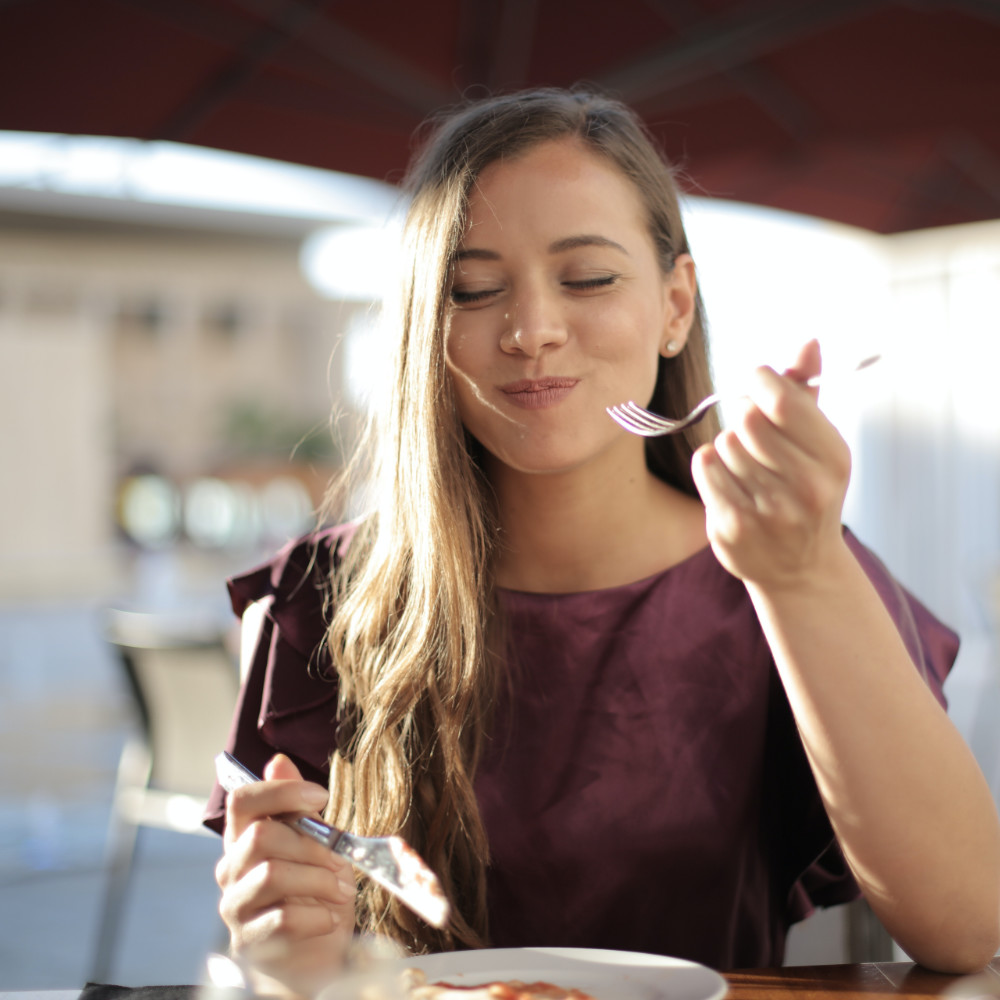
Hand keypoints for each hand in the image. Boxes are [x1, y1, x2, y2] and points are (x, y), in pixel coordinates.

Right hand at [216, 754, 355, 998]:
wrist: (312, 957)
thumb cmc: (314, 895)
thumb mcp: (316, 845)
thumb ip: (297, 808)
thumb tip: (279, 760)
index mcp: (245, 838)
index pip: (242, 800)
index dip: (281, 791)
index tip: (320, 797)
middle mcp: (232, 869)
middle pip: (260, 835)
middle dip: (312, 844)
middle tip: (341, 860)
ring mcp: (235, 906)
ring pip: (271, 874)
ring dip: (317, 880)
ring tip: (341, 890)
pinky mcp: (247, 941)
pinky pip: (280, 919)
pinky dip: (316, 916)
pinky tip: (330, 918)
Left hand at [690, 340, 852, 589]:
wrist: (800, 569)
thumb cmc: (807, 491)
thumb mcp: (819, 443)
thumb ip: (807, 392)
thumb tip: (808, 342)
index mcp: (833, 458)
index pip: (781, 400)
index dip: (760, 380)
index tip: (756, 381)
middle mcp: (806, 487)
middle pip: (746, 419)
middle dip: (743, 416)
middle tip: (751, 430)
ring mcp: (769, 511)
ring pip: (724, 443)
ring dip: (729, 447)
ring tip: (748, 467)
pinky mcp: (733, 527)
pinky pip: (705, 466)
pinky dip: (710, 466)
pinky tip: (729, 482)